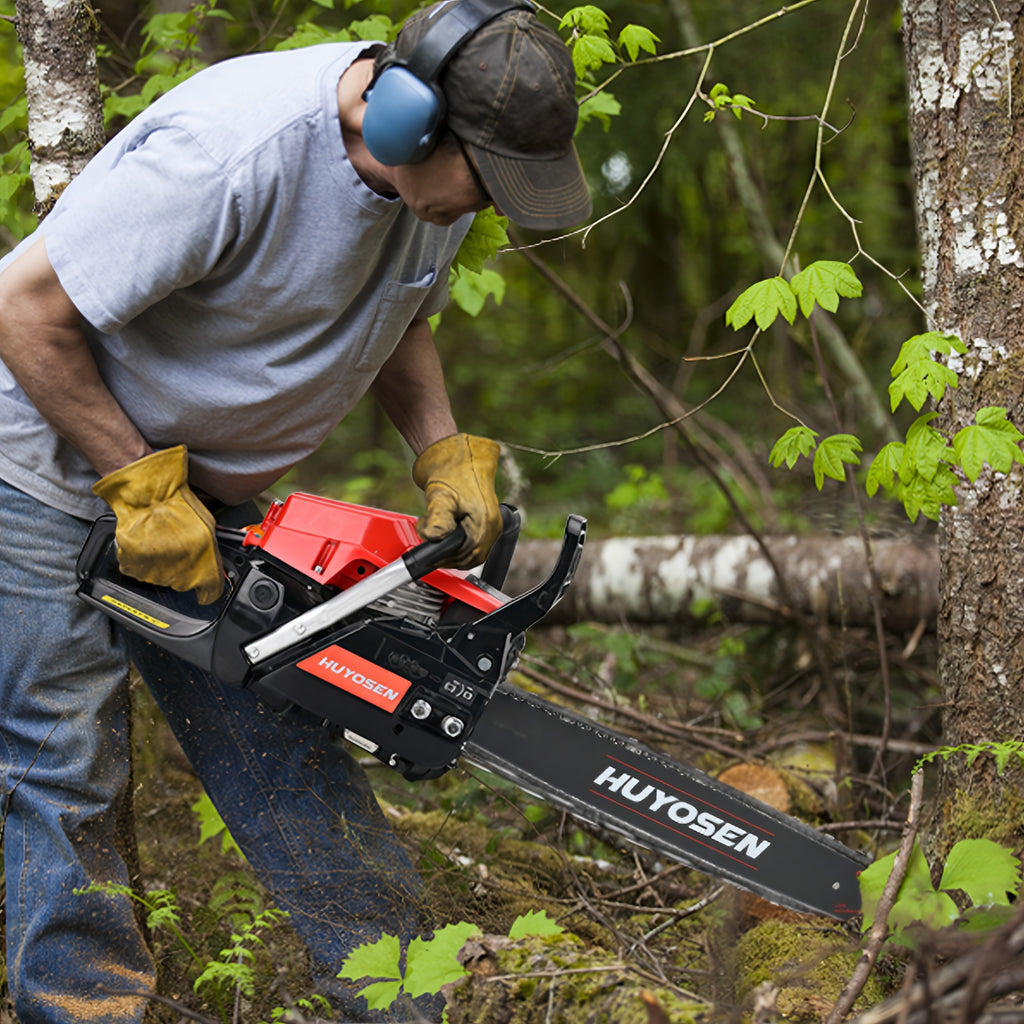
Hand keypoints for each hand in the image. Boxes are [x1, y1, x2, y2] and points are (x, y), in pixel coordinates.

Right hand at [92, 445, 224, 604]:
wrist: (145, 495)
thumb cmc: (176, 505)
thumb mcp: (208, 525)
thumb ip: (211, 550)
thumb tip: (214, 565)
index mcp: (201, 560)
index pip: (211, 591)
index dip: (210, 590)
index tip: (209, 589)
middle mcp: (178, 569)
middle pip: (185, 584)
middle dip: (186, 570)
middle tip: (180, 547)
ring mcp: (153, 570)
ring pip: (163, 579)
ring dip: (164, 566)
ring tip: (163, 542)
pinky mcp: (133, 566)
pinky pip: (142, 572)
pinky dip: (144, 562)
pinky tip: (149, 545)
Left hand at [412, 433, 502, 568]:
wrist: (455, 453)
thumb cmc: (449, 470)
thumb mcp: (439, 496)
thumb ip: (437, 521)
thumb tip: (434, 539)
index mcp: (486, 521)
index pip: (469, 555)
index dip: (447, 558)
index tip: (429, 553)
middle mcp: (494, 524)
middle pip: (473, 556)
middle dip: (449, 555)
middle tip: (431, 544)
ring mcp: (493, 521)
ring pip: (474, 550)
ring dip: (453, 549)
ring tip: (436, 534)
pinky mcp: (487, 518)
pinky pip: (475, 540)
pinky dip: (459, 542)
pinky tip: (444, 531)